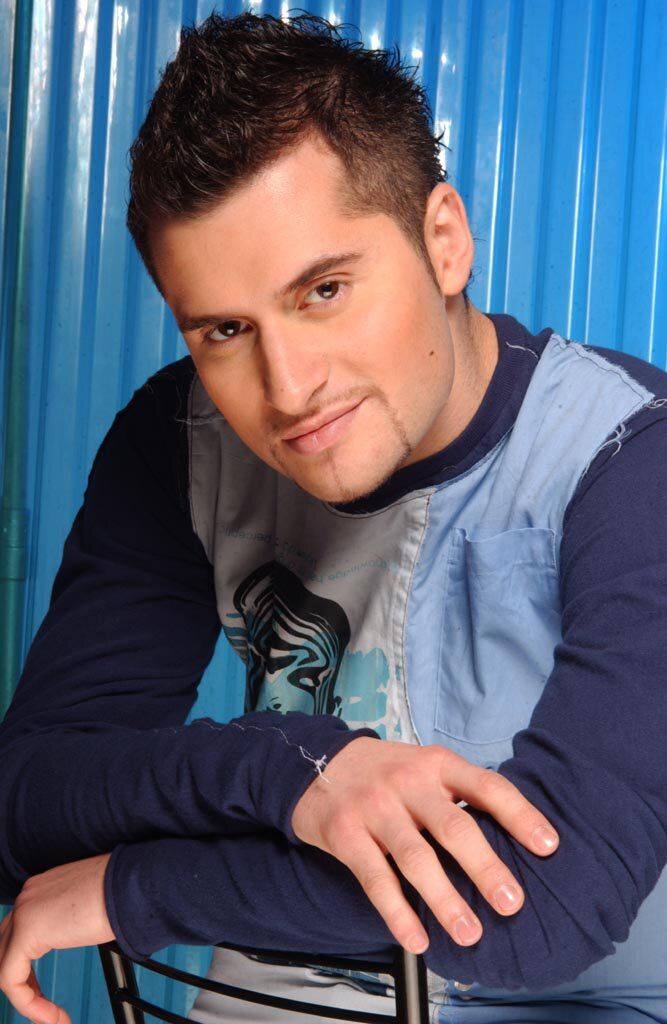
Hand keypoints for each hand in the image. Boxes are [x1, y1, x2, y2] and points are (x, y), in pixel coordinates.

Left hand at [0, 854, 113, 1023]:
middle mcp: (28, 896)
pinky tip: (51, 1016)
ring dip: (28, 1000)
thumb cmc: (126, 891)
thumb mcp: (92, 907)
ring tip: (53, 1018)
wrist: (133, 883)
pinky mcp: (28, 929)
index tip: (47, 994)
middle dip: (25, 986)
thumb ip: (73, 920)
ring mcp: (25, 911)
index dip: (30, 973)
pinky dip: (29, 1004)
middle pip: (6, 952)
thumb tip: (80, 935)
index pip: (19, 937)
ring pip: (5, 968)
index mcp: (42, 889)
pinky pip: (11, 980)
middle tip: (48, 1010)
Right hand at [292, 738, 557, 953]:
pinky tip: (418, 939)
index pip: (487, 786)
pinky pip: (375, 879)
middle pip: (454, 827)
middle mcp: (408, 783)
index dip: (520, 815)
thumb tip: (513, 836)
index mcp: (437, 765)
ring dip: (445, 900)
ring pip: (416, 858)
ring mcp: (375, 807)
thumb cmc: (386, 774)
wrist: (315, 762)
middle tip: (513, 903)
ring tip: (471, 933)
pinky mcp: (345, 833)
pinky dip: (398, 913)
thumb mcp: (425, 767)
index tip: (549, 846)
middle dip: (485, 867)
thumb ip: (458, 794)